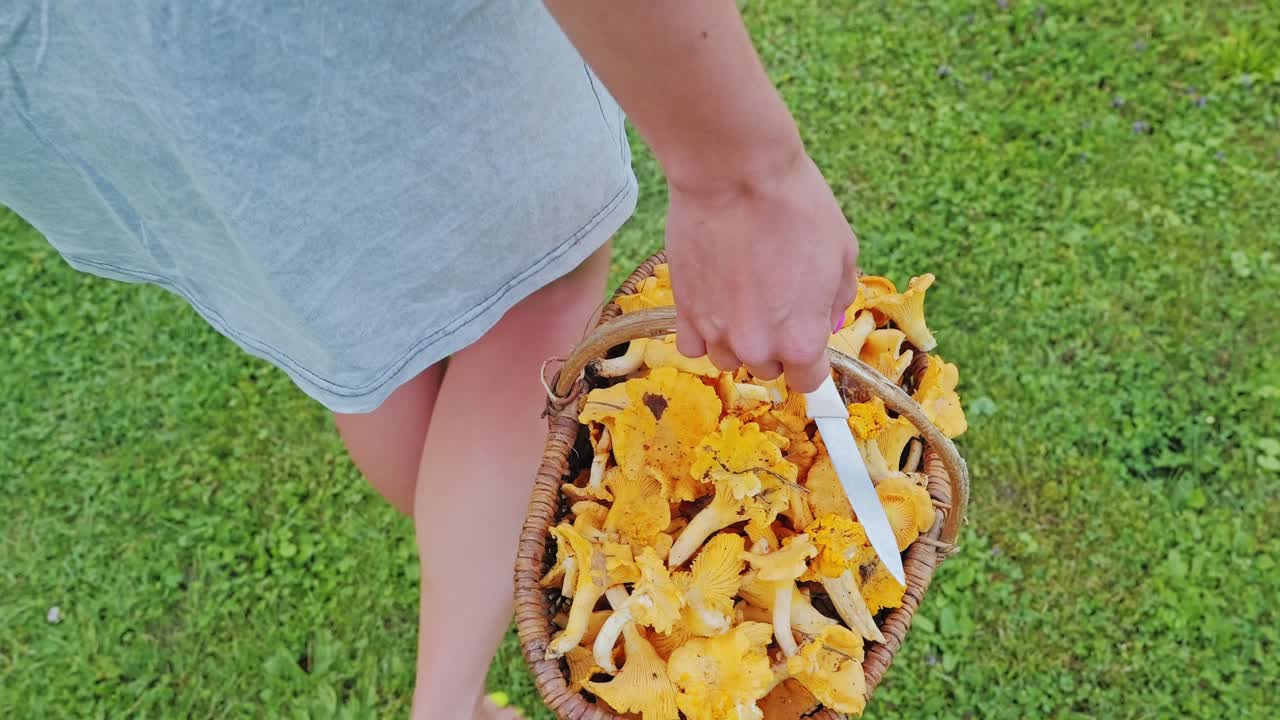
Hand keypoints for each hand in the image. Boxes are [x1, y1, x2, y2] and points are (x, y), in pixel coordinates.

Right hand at [664, 151, 858, 392]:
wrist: (735, 174)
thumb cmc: (796, 207)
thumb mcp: (842, 252)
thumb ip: (837, 299)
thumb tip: (826, 319)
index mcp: (800, 339)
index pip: (809, 381)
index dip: (812, 362)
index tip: (809, 344)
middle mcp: (755, 346)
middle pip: (767, 369)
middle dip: (776, 344)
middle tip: (777, 301)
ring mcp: (713, 331)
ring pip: (728, 359)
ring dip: (737, 339)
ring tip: (742, 298)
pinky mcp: (682, 311)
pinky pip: (692, 344)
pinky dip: (703, 331)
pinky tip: (714, 302)